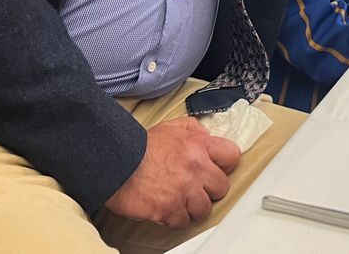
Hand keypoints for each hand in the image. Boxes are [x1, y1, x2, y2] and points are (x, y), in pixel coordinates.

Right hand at [104, 117, 239, 228]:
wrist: (116, 162)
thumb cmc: (139, 146)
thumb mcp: (170, 127)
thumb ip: (193, 129)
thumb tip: (207, 136)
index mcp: (198, 145)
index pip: (232, 156)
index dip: (225, 165)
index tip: (217, 169)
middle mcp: (196, 167)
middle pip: (222, 187)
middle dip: (210, 189)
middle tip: (196, 188)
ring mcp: (184, 190)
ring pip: (205, 209)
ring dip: (193, 207)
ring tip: (181, 201)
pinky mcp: (170, 210)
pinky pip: (184, 221)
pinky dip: (176, 218)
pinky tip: (168, 209)